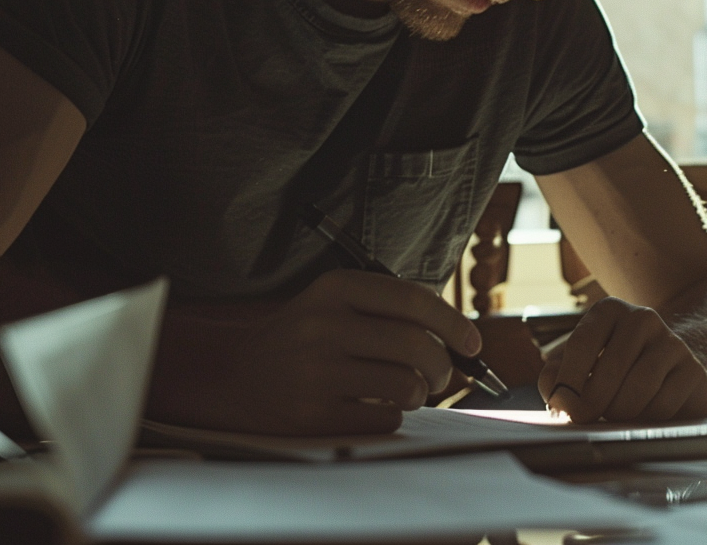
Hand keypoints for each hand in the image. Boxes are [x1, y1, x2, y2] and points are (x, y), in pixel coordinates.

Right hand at [153, 268, 481, 435]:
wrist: (233, 374)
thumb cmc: (302, 337)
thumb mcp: (334, 303)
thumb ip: (389, 309)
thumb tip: (459, 338)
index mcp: (335, 288)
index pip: (414, 300)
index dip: (454, 323)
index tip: (472, 343)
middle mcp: (325, 325)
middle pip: (418, 347)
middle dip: (443, 367)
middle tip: (441, 376)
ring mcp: (316, 371)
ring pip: (407, 385)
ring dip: (419, 393)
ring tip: (406, 391)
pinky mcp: (313, 414)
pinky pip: (385, 417)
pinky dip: (393, 415)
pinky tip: (374, 406)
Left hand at [537, 297, 706, 423]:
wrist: (665, 368)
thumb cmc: (609, 368)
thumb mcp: (576, 364)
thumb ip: (555, 378)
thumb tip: (558, 400)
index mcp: (609, 310)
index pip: (582, 345)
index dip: (567, 381)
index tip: (561, 405)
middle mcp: (643, 318)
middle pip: (610, 371)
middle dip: (591, 404)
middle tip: (583, 418)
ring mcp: (673, 343)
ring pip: (638, 391)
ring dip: (619, 413)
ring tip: (613, 414)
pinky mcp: (694, 372)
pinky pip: (664, 407)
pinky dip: (647, 420)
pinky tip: (642, 415)